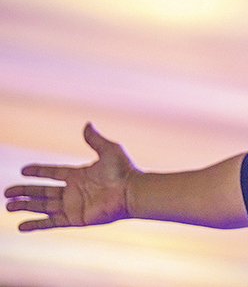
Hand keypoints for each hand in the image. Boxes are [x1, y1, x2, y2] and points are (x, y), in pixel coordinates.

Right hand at [4, 123, 136, 230]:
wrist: (131, 191)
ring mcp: (73, 205)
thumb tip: (87, 124)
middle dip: (25, 191)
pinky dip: (36, 224)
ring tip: (8, 206)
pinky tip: (21, 226)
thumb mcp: (109, 150)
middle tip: (7, 192)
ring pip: (43, 206)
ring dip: (25, 206)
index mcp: (79, 175)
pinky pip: (52, 222)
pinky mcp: (75, 218)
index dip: (38, 171)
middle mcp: (73, 190)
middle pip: (43, 191)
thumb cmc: (124, 171)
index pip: (53, 173)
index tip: (23, 170)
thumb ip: (95, 139)